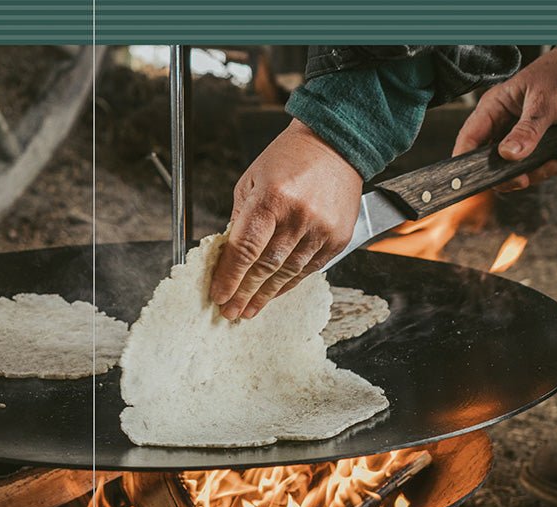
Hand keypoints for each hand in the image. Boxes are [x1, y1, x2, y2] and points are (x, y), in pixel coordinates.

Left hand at [211, 119, 362, 319]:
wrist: (335, 145)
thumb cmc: (288, 158)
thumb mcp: (250, 180)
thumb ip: (239, 218)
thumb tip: (228, 255)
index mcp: (271, 198)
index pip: (245, 249)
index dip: (230, 276)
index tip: (218, 294)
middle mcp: (298, 216)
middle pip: (265, 267)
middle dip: (244, 293)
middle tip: (230, 312)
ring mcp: (321, 229)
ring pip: (288, 273)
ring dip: (266, 295)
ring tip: (249, 310)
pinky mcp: (338, 238)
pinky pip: (309, 269)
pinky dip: (289, 284)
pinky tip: (274, 293)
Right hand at [453, 46, 556, 191]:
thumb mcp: (545, 101)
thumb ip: (528, 130)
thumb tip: (509, 154)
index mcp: (493, 108)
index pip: (469, 139)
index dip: (468, 162)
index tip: (482, 179)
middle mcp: (501, 124)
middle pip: (489, 161)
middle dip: (510, 174)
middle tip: (528, 178)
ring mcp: (516, 135)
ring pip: (513, 167)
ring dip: (536, 172)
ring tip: (555, 163)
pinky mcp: (534, 142)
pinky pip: (534, 165)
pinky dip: (551, 166)